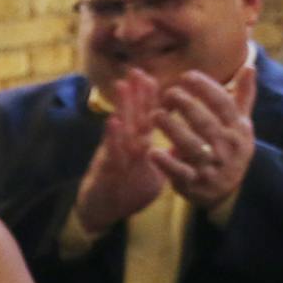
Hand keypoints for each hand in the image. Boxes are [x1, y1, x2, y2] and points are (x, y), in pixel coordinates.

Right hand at [73, 68, 168, 234]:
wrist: (100, 214)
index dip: (150, 98)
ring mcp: (114, 156)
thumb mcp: (152, 175)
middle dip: (136, 92)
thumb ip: (164, 158)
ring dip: (121, 106)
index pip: (146, 117)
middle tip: (137, 68)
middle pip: (132, 115)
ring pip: (120, 127)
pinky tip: (113, 120)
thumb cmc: (125, 193)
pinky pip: (111, 151)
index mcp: (137, 146)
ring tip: (122, 84)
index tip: (154, 76)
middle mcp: (124, 146)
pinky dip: (112, 136)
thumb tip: (182, 147)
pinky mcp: (106, 170)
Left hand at [152, 66, 256, 210]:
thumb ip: (242, 96)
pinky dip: (166, 163)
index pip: (223, 104)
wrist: (228, 191)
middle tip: (168, 92)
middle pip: (206, 123)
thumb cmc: (230, 148)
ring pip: (191, 145)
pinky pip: (180, 172)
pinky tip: (152, 152)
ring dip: (173, 129)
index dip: (206, 88)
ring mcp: (211, 166)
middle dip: (187, 106)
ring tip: (154, 114)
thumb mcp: (241, 124)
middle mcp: (227, 146)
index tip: (187, 76)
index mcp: (238, 129)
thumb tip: (249, 66)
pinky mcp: (194, 183)